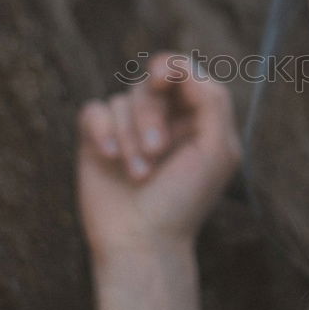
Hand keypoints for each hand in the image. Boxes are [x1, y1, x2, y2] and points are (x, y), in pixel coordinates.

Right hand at [77, 53, 241, 262]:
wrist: (143, 242)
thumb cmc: (184, 199)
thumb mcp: (216, 150)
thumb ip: (212, 101)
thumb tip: (184, 67)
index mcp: (195, 116)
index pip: (182, 71)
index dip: (170, 68)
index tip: (161, 81)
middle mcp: (163, 118)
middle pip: (149, 84)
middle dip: (150, 116)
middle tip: (157, 152)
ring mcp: (128, 128)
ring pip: (121, 100)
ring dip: (130, 137)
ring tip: (139, 174)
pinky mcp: (97, 139)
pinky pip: (93, 111)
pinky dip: (102, 131)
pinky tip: (109, 157)